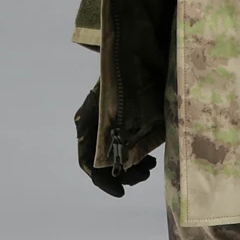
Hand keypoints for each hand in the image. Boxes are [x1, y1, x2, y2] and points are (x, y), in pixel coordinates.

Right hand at [74, 82, 155, 197]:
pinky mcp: (118, 117)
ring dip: (131, 166)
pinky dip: (136, 153)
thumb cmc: (130, 72)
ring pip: (113, 154)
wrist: (136, 47)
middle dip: (124, 173)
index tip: (122, 192)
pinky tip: (151, 155)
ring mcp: (105, 120)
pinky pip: (123, 143)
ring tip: (151, 166)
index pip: (88, 160)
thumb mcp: (125, 103)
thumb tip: (126, 162)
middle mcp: (93, 123)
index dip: (103, 180)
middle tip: (146, 174)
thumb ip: (122, 130)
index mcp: (88, 121)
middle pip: (102, 161)